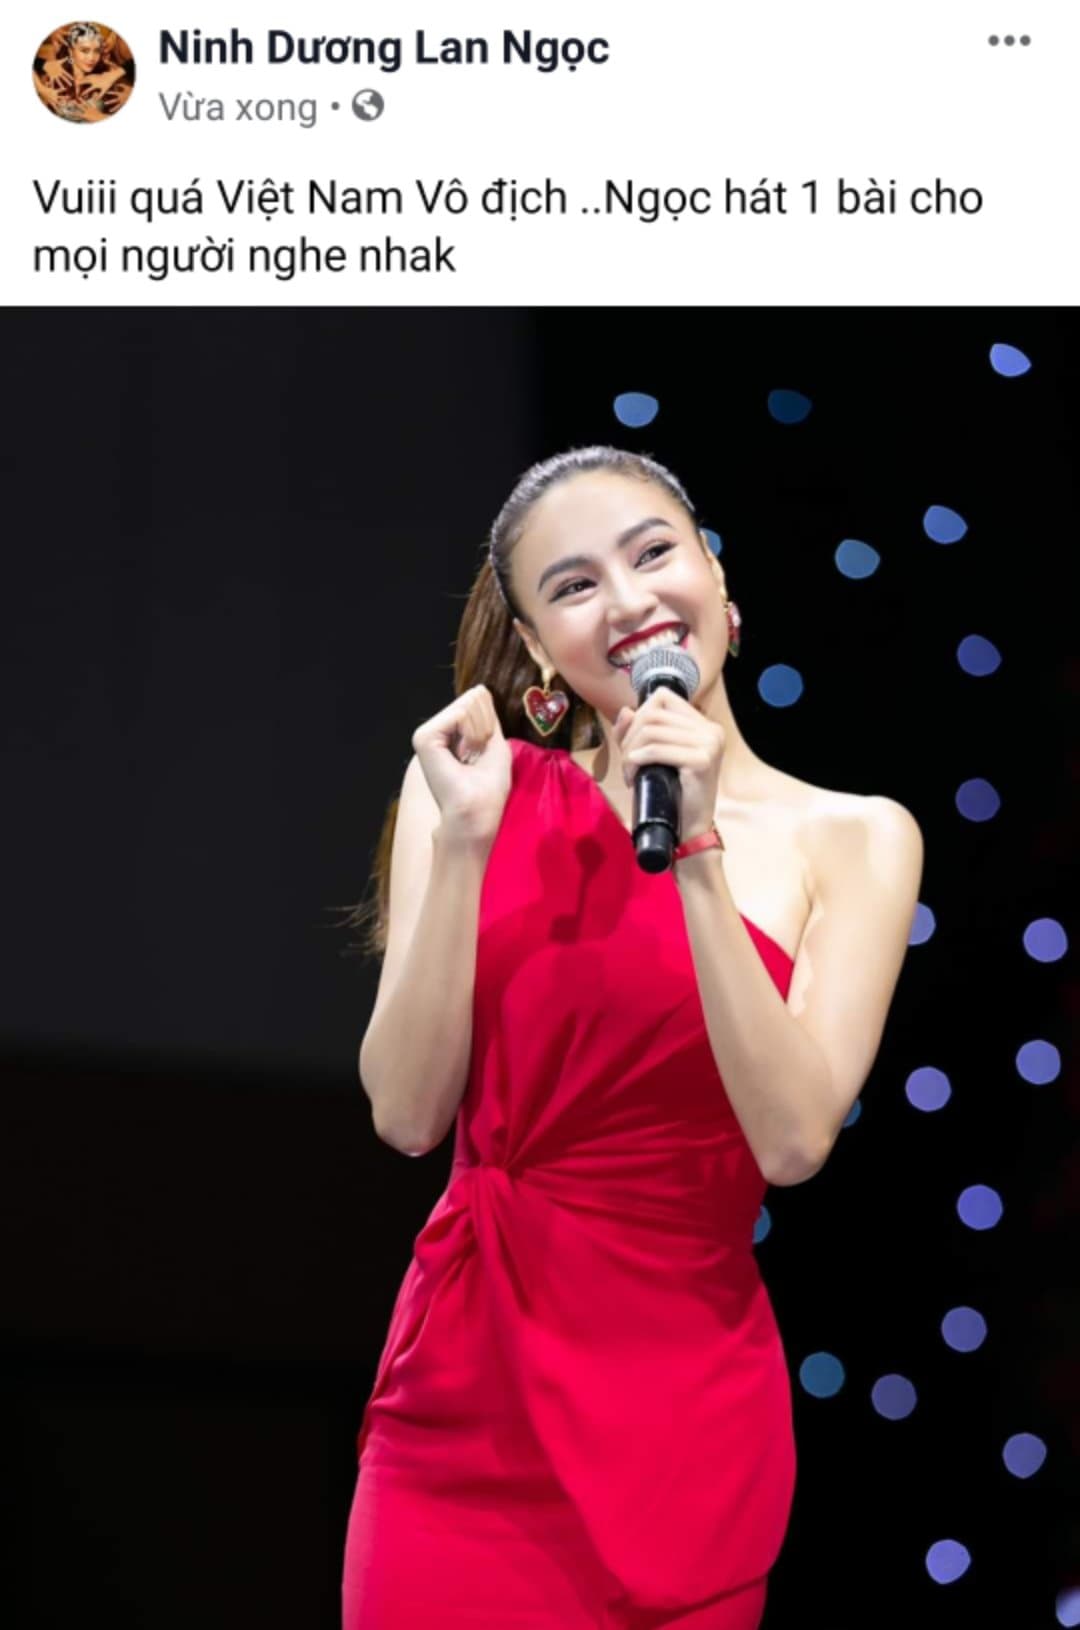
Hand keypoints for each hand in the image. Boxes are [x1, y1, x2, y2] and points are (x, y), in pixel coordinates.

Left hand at [42, 60, 72, 89]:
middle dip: (67, 81)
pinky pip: (52, 80)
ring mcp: (55, 75)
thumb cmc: (53, 63)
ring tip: (63, 87)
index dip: (69, 76)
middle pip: (64, 78)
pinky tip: (52, 87)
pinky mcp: (51, 76)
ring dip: (60, 84)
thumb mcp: (58, 61)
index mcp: (61, 70)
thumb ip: (63, 60)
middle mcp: (59, 74)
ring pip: (58, 80)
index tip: (73, 79)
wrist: (48, 64)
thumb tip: (68, 57)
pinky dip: (52, 84)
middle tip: (70, 85)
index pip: (66, 74)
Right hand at [411, 683, 511, 847]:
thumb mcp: (494, 743)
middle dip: (486, 726)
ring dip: (480, 732)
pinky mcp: (424, 737)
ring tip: (470, 759)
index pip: (477, 701)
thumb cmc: (488, 788)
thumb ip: (487, 716)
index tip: (483, 754)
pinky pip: (460, 713)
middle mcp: (435, 731)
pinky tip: (464, 755)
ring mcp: (427, 733)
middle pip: (473, 699)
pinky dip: (472, 733)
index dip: (490, 725)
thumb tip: (479, 690)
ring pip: (468, 704)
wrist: (477, 812)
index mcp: (449, 734)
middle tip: (478, 758)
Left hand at [612, 688, 725, 842]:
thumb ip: (638, 732)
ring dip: (630, 751)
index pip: (663, 697)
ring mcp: (709, 744)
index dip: (640, 713)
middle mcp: (711, 730)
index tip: (633, 740)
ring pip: (651, 730)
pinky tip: (633, 774)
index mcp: (705, 726)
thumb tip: (626, 710)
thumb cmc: (672, 793)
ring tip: (629, 772)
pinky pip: (657, 750)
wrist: (689, 829)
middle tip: (627, 762)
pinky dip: (637, 759)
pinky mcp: (702, 761)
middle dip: (630, 736)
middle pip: (653, 714)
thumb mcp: (653, 757)